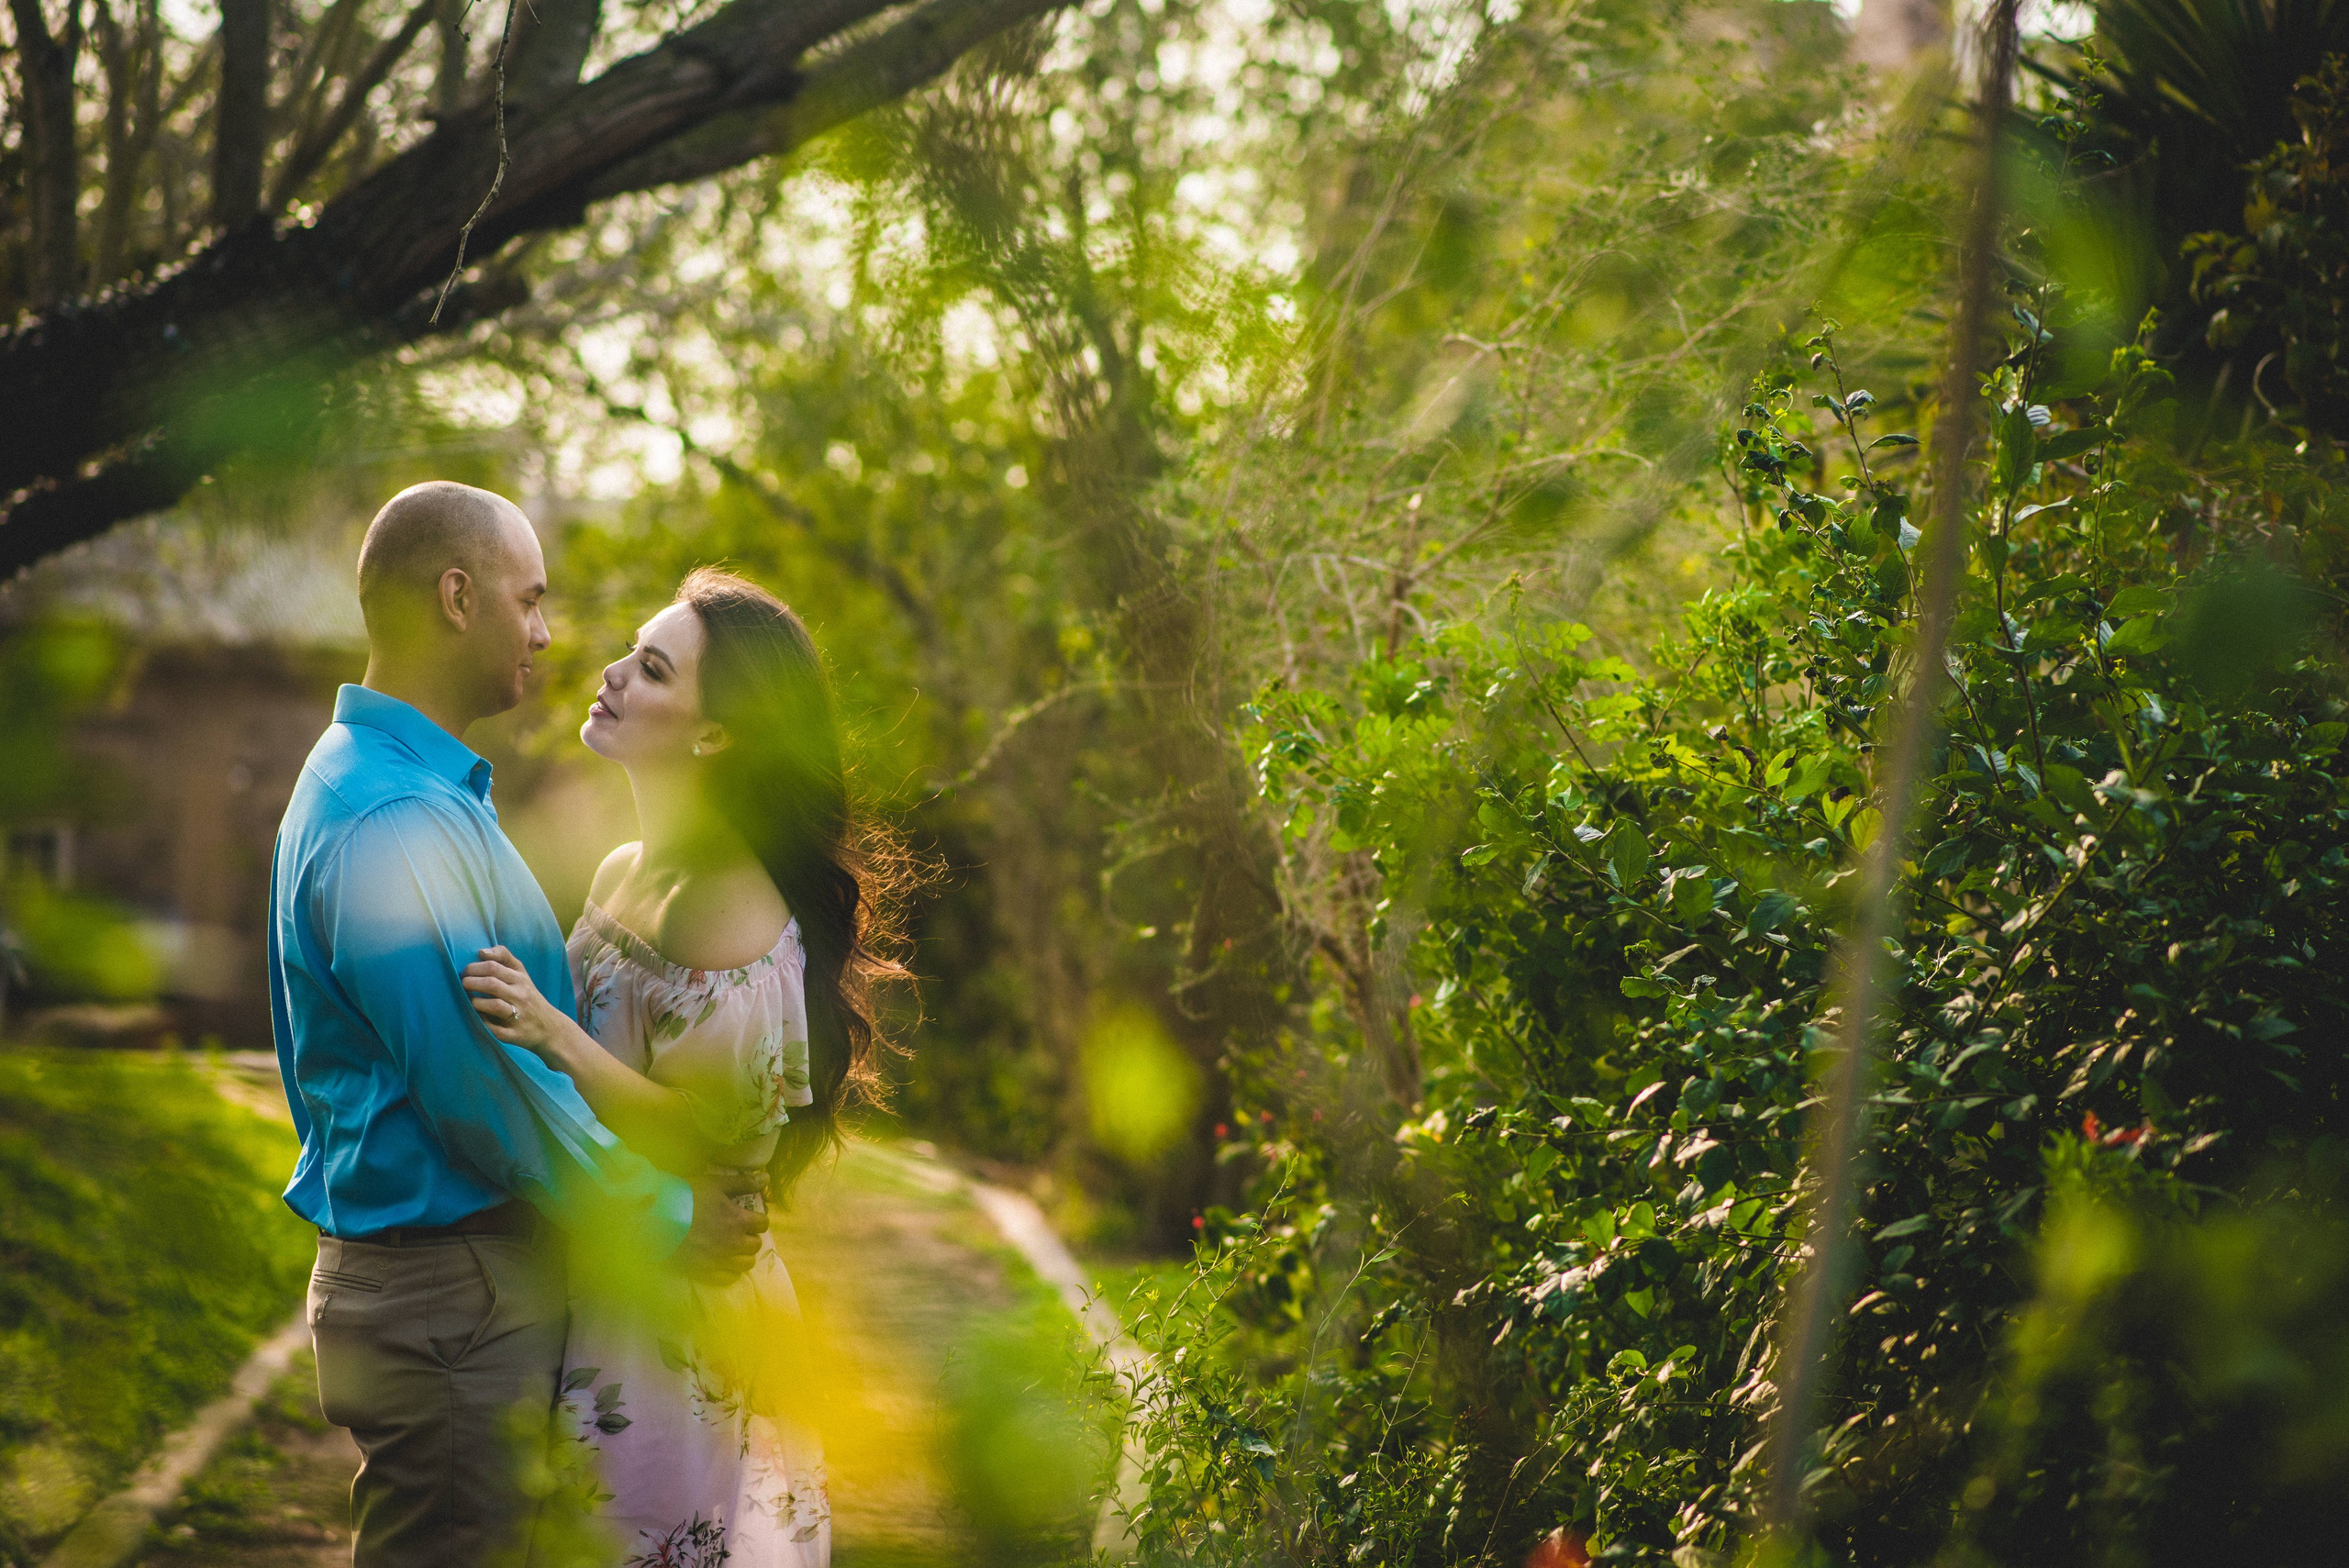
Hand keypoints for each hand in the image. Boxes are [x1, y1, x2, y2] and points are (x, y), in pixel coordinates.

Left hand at [463, 945, 568, 1056]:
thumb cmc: (528, 997)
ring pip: (494, 1006)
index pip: (493, 967)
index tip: (465, 973)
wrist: (549, 1027)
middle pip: (492, 984)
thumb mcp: (521, 974)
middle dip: (471, 983)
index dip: (474, 968)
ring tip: (469, 1001)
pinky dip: (483, 1023)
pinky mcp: (515, 1035)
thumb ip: (504, 957)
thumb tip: (481, 951)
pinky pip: (495, 1029)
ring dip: (475, 1003)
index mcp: (520, 980)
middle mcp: (521, 996)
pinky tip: (477, 1018)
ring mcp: (519, 1016)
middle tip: (463, 985)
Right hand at [676, 1169, 768, 1283]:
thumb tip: (767, 1179)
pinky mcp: (705, 1272)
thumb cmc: (687, 1197)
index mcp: (738, 1220)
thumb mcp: (716, 1184)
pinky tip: (723, 1262)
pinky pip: (729, 1278)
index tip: (749, 1217)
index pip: (763, 1223)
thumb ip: (743, 1182)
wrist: (656, 1219)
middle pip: (756, 1245)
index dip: (758, 1219)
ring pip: (746, 1264)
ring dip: (743, 1255)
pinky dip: (730, 1271)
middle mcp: (733, 1243)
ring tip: (733, 1248)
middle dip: (751, 1237)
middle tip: (739, 1231)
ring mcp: (720, 1260)